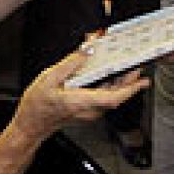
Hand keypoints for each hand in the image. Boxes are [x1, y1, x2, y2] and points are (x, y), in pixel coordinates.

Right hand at [11, 51, 147, 139]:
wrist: (31, 124)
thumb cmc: (37, 105)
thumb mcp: (50, 78)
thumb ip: (71, 63)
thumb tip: (87, 49)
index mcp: (81, 101)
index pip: (113, 97)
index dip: (130, 88)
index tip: (142, 80)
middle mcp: (89, 109)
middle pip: (117, 95)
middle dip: (130, 79)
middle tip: (137, 63)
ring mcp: (90, 112)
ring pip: (112, 96)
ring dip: (121, 82)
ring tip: (126, 64)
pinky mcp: (88, 110)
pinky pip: (104, 97)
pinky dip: (110, 85)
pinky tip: (108, 73)